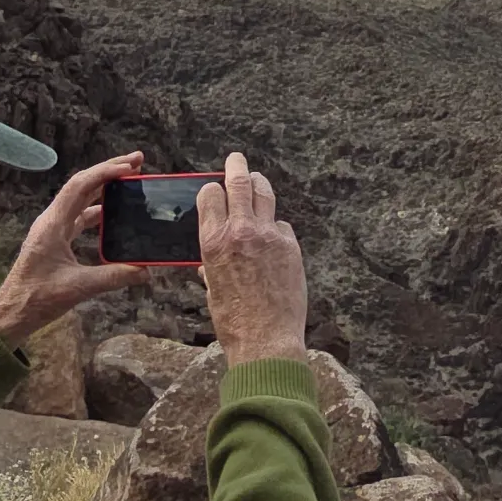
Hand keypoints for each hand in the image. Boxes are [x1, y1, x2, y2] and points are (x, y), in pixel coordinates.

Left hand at [0, 152, 151, 342]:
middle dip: (109, 171)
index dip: (106, 172)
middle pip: (82, 185)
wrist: (12, 313)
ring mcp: (52, 229)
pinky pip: (79, 217)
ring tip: (130, 181)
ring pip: (81, 199)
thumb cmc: (36, 299)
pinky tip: (114, 214)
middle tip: (137, 162)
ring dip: (104, 188)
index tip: (130, 167)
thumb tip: (145, 271)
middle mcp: (51, 221)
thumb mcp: (78, 288)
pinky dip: (98, 210)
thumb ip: (113, 277)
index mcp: (52, 224)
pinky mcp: (55, 240)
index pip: (80, 186)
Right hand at [197, 150, 308, 368]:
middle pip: (239, 183)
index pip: (210, 195)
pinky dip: (276, 229)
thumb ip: (212, 266)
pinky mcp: (291, 245)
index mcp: (213, 242)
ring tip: (257, 180)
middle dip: (236, 166)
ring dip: (259, 184)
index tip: (215, 189)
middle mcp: (239, 232)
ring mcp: (268, 236)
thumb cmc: (233, 320)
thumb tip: (211, 262)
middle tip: (236, 160)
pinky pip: (282, 226)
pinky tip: (273, 239)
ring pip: (264, 194)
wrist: (265, 339)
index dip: (212, 190)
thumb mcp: (212, 288)